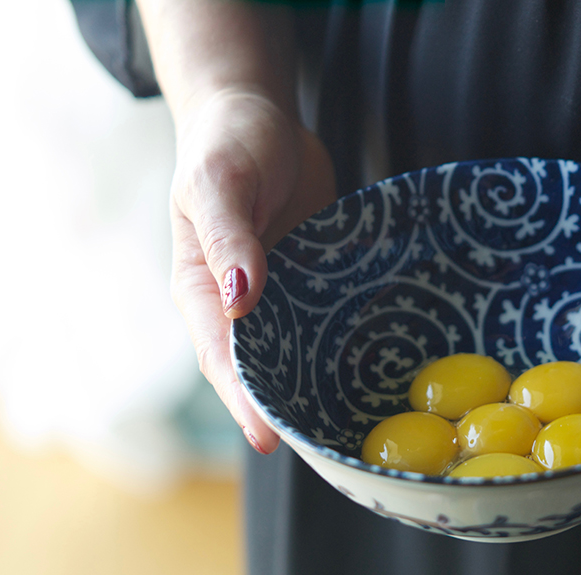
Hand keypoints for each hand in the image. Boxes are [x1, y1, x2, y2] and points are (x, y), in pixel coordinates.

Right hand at [170, 87, 334, 453]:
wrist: (258, 117)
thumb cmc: (227, 145)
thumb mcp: (220, 183)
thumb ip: (228, 238)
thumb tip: (241, 298)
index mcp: (203, 289)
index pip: (223, 357)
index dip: (244, 400)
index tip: (270, 438)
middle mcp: (240, 304)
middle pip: (262, 369)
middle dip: (287, 409)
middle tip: (324, 450)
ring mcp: (280, 296)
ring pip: (298, 354)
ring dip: (320, 386)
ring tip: (355, 427)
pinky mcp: (312, 283)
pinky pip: (329, 322)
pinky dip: (346, 346)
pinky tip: (378, 369)